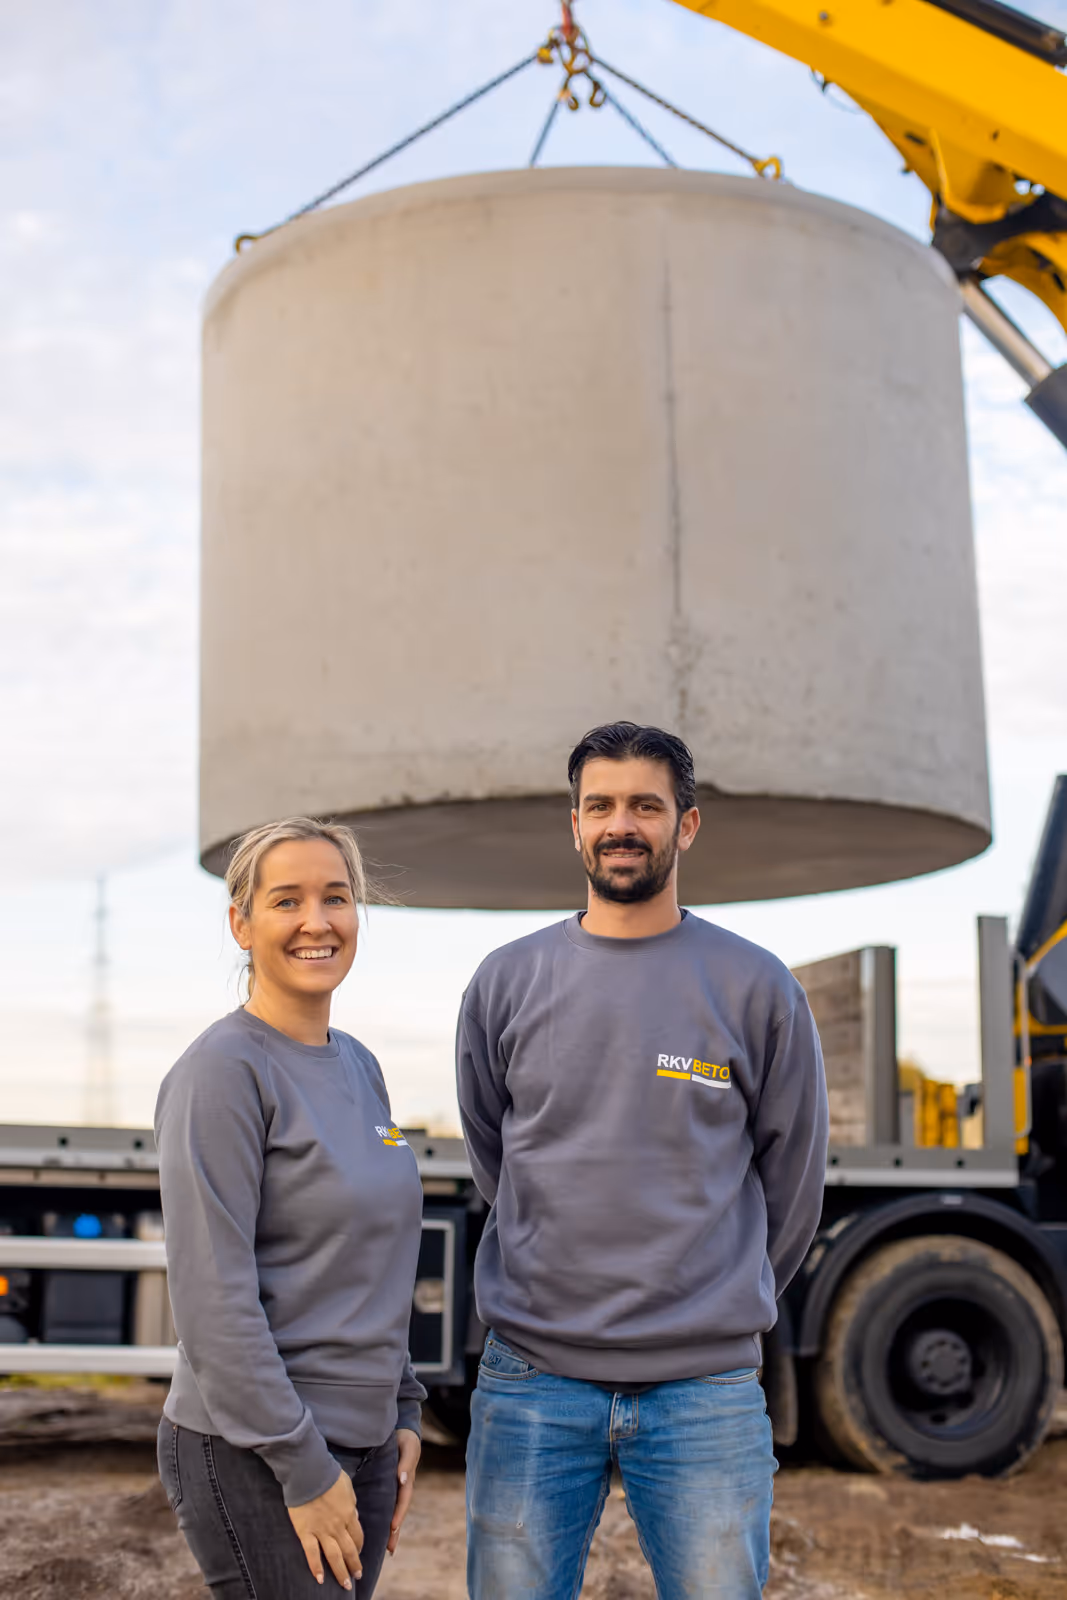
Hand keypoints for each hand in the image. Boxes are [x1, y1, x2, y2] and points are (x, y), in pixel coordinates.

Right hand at [288, 1469, 363, 1588]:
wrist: (308, 1473)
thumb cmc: (328, 1475)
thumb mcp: (347, 1486)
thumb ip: (352, 1502)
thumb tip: (354, 1514)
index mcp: (349, 1513)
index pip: (357, 1536)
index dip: (359, 1547)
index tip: (359, 1553)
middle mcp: (337, 1526)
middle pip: (349, 1550)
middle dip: (354, 1565)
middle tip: (357, 1576)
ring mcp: (321, 1531)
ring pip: (334, 1556)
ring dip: (341, 1572)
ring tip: (345, 1585)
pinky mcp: (305, 1532)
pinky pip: (311, 1553)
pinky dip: (316, 1568)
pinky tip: (320, 1579)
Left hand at [387, 1428, 421, 1555]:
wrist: (402, 1430)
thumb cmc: (406, 1439)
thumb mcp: (409, 1447)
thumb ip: (407, 1462)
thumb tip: (403, 1479)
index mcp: (407, 1480)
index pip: (403, 1501)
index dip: (398, 1515)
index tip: (393, 1528)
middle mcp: (401, 1487)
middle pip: (398, 1512)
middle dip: (394, 1531)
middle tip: (390, 1549)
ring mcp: (394, 1487)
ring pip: (390, 1510)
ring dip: (388, 1528)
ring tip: (384, 1547)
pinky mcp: (386, 1485)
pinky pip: (384, 1503)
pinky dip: (381, 1516)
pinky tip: (373, 1526)